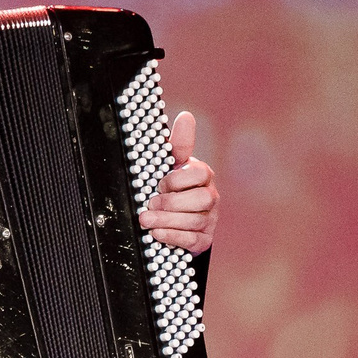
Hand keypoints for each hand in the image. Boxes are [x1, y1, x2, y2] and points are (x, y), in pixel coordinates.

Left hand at [139, 110, 218, 252]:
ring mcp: (209, 219)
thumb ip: (178, 144)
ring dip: (167, 220)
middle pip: (202, 199)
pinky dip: (173, 236)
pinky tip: (157, 234)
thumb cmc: (171, 188)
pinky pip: (193, 240)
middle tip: (150, 204)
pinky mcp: (204, 239)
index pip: (200, 173)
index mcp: (202, 176)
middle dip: (172, 203)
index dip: (177, 180)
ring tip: (146, 220)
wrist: (173, 219)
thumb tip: (186, 116)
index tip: (159, 183)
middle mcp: (210, 196)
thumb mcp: (171, 165)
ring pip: (196, 221)